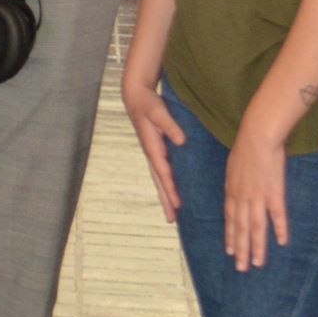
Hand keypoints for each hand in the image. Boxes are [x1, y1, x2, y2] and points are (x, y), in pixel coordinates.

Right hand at [122, 75, 184, 222]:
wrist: (136, 97)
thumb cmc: (148, 103)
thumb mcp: (158, 111)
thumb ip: (170, 125)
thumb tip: (181, 141)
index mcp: (152, 146)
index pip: (163, 172)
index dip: (170, 188)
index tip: (178, 204)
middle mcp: (151, 154)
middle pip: (159, 182)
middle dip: (165, 201)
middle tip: (172, 220)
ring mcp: (152, 154)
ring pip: (159, 180)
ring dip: (165, 197)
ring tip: (172, 215)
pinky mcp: (156, 151)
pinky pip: (161, 173)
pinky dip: (166, 186)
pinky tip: (172, 193)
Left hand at [224, 124, 289, 271]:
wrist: (257, 135)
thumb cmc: (245, 147)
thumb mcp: (233, 166)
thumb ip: (235, 182)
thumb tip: (235, 192)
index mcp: (232, 191)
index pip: (230, 219)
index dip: (231, 236)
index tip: (230, 251)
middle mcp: (242, 197)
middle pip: (241, 228)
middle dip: (240, 249)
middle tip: (241, 268)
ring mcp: (258, 196)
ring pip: (256, 227)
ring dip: (257, 247)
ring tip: (257, 264)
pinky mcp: (275, 192)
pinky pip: (277, 214)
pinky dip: (280, 228)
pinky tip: (282, 242)